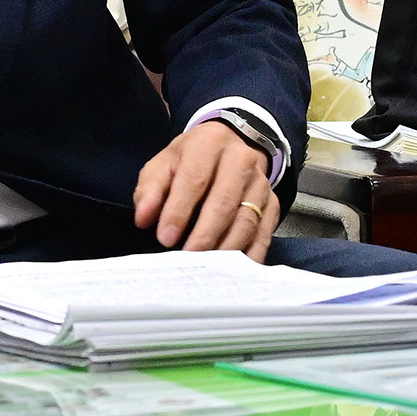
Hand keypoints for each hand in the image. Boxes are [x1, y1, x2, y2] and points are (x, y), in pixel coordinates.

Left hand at [132, 119, 277, 259]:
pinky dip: (250, 254)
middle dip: (204, 234)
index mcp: (209, 144)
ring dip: (226, 247)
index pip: (195, 179)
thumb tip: (143, 218)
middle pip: (224, 202)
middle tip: (187, 257)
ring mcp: (261, 183)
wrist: (232, 145)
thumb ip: (150, 189)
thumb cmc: (192, 159)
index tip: (165, 238)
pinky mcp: (273, 203)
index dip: (179, 210)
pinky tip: (234, 270)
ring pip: (247, 220)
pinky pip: (264, 233)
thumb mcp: (165, 163)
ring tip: (207, 267)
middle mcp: (241, 160)